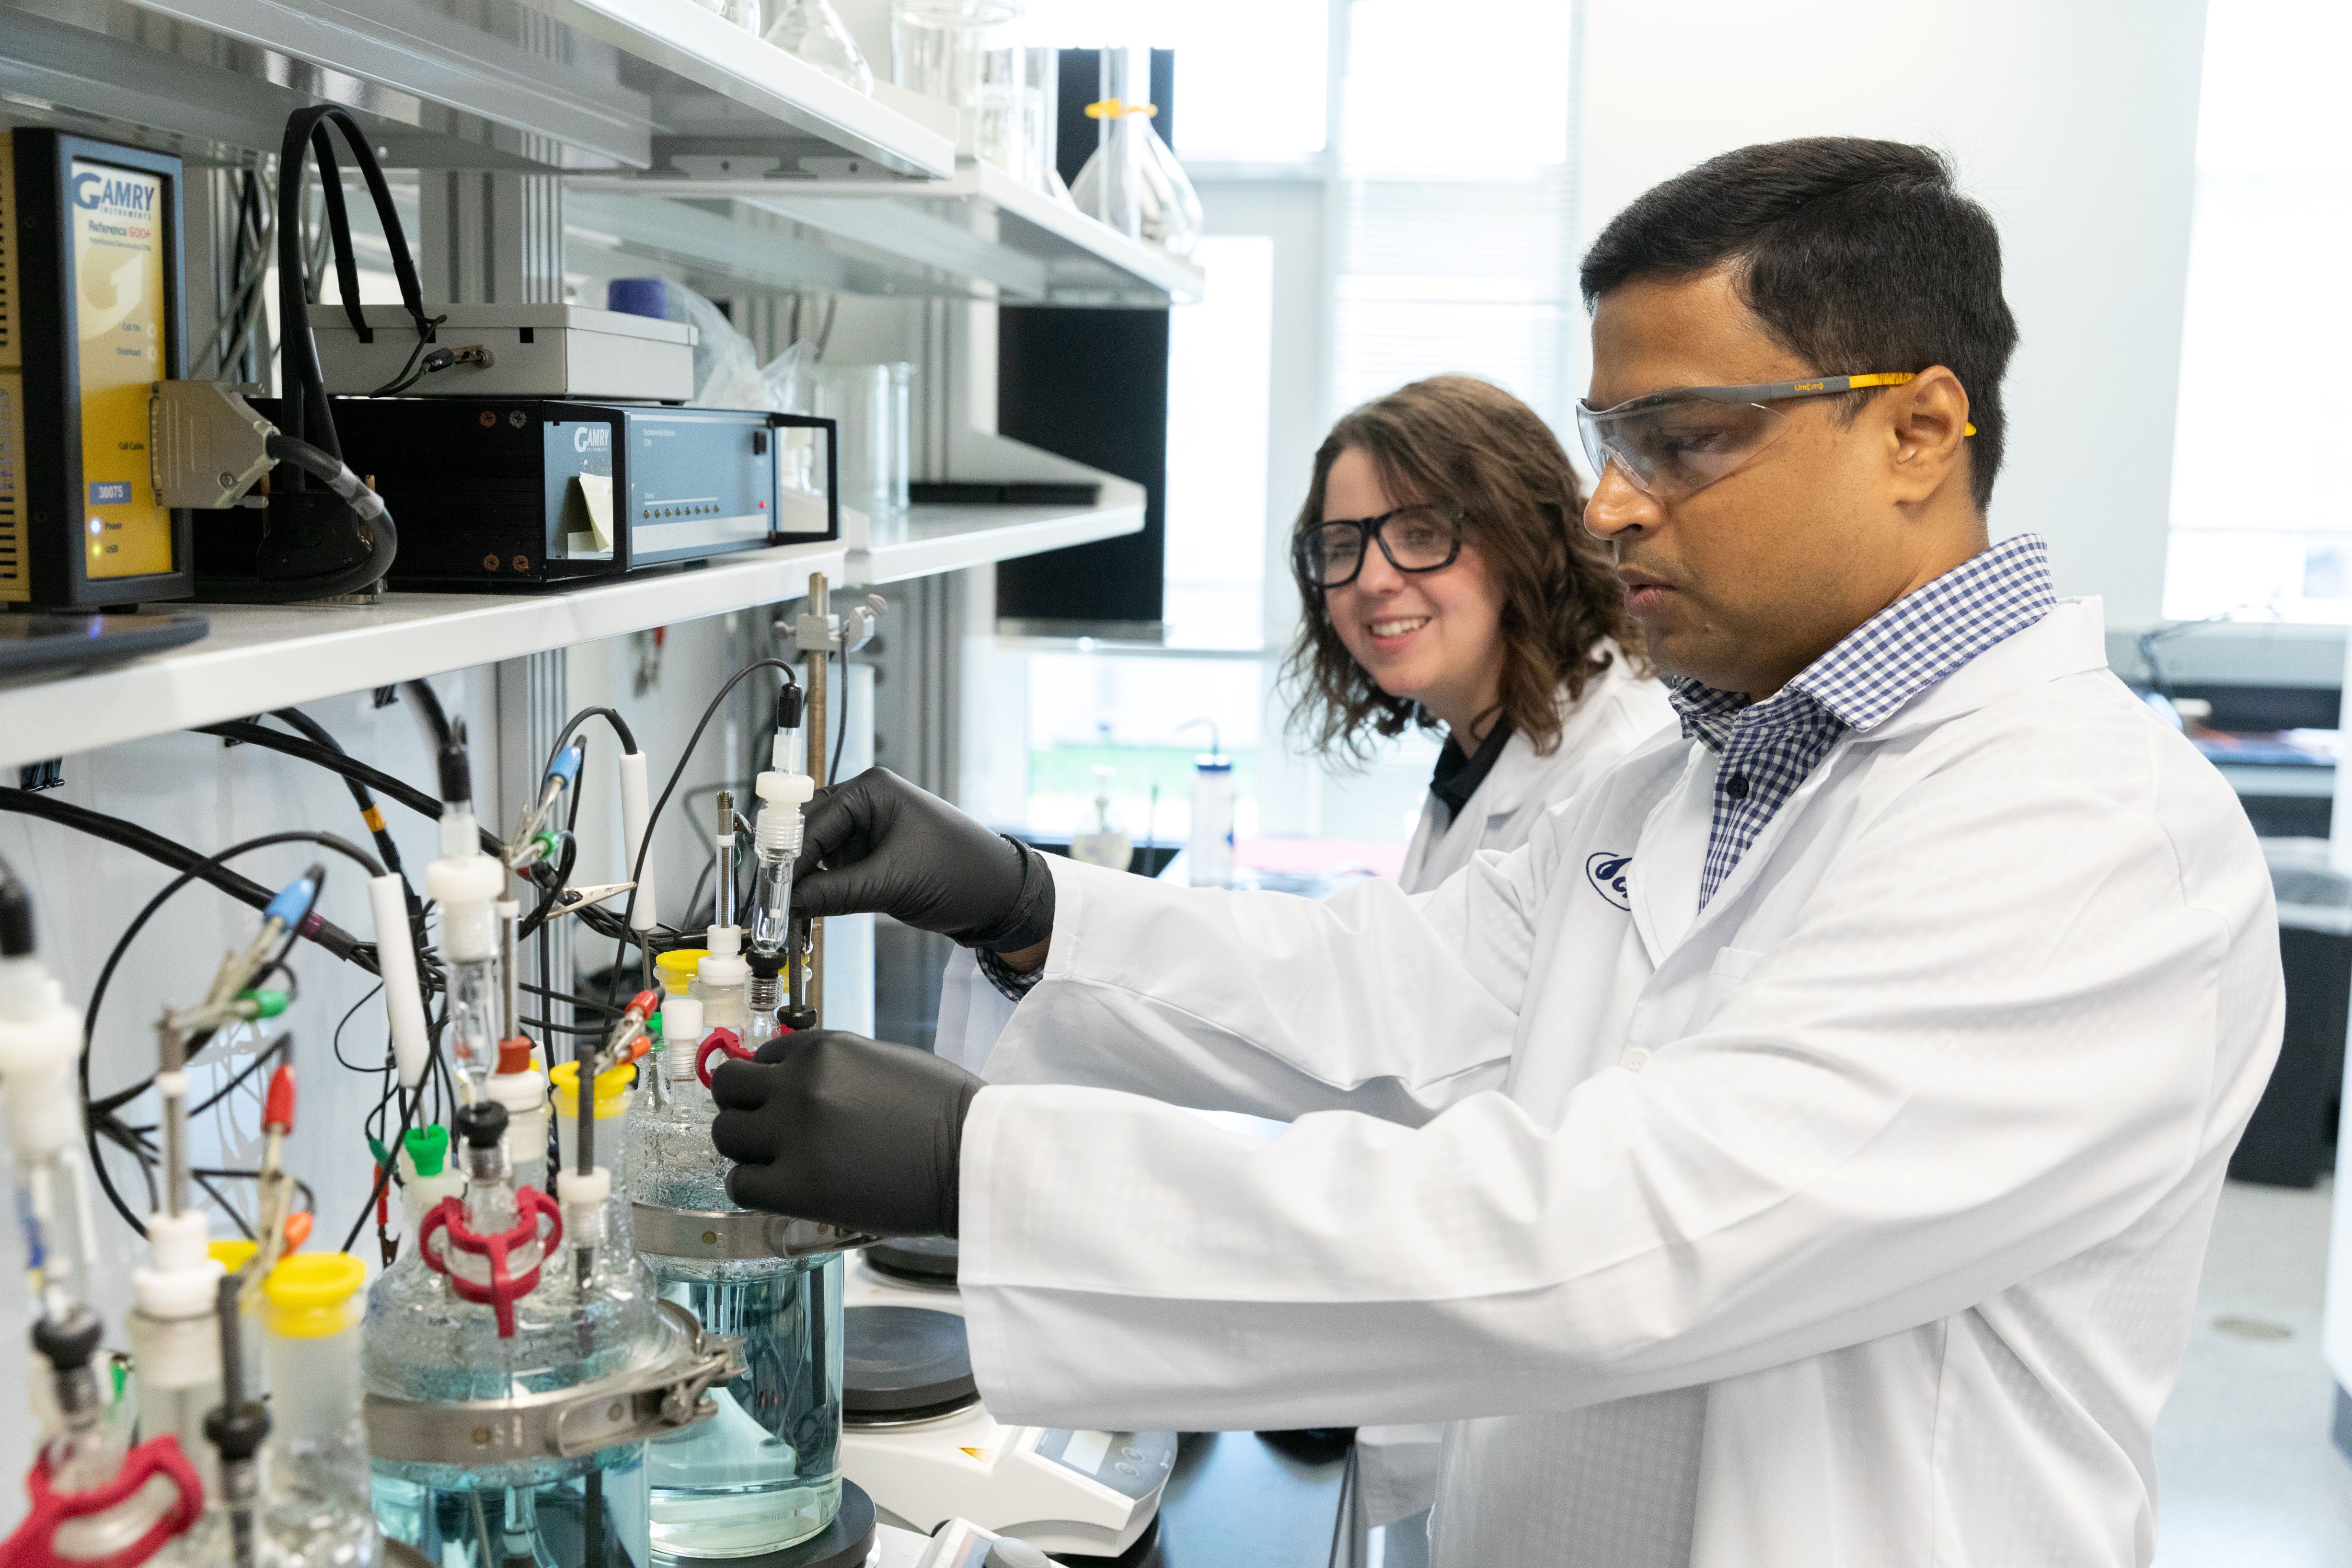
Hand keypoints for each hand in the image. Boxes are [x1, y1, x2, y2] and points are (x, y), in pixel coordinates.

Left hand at [711, 1030, 983, 1236]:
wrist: (972, 1158)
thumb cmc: (944, 1113)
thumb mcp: (883, 1062)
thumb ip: (834, 1067)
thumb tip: (794, 1080)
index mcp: (824, 1049)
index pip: (763, 1057)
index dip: (770, 1082)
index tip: (784, 1102)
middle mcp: (800, 1084)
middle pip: (728, 1089)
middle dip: (742, 1107)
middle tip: (764, 1130)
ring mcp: (794, 1135)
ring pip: (726, 1136)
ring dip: (744, 1148)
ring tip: (774, 1162)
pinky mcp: (797, 1186)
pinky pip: (741, 1184)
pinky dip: (752, 1187)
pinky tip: (778, 1189)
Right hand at [794, 767, 1054, 952]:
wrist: (1001, 897)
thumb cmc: (961, 874)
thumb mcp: (893, 884)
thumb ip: (835, 892)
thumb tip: (789, 902)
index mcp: (872, 790)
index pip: (813, 822)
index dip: (787, 859)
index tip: (767, 892)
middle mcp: (867, 802)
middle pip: (809, 832)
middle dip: (792, 868)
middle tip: (770, 904)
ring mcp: (870, 827)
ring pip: (819, 852)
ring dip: (805, 880)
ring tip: (786, 911)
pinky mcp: (874, 853)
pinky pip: (836, 867)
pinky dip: (823, 887)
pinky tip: (810, 907)